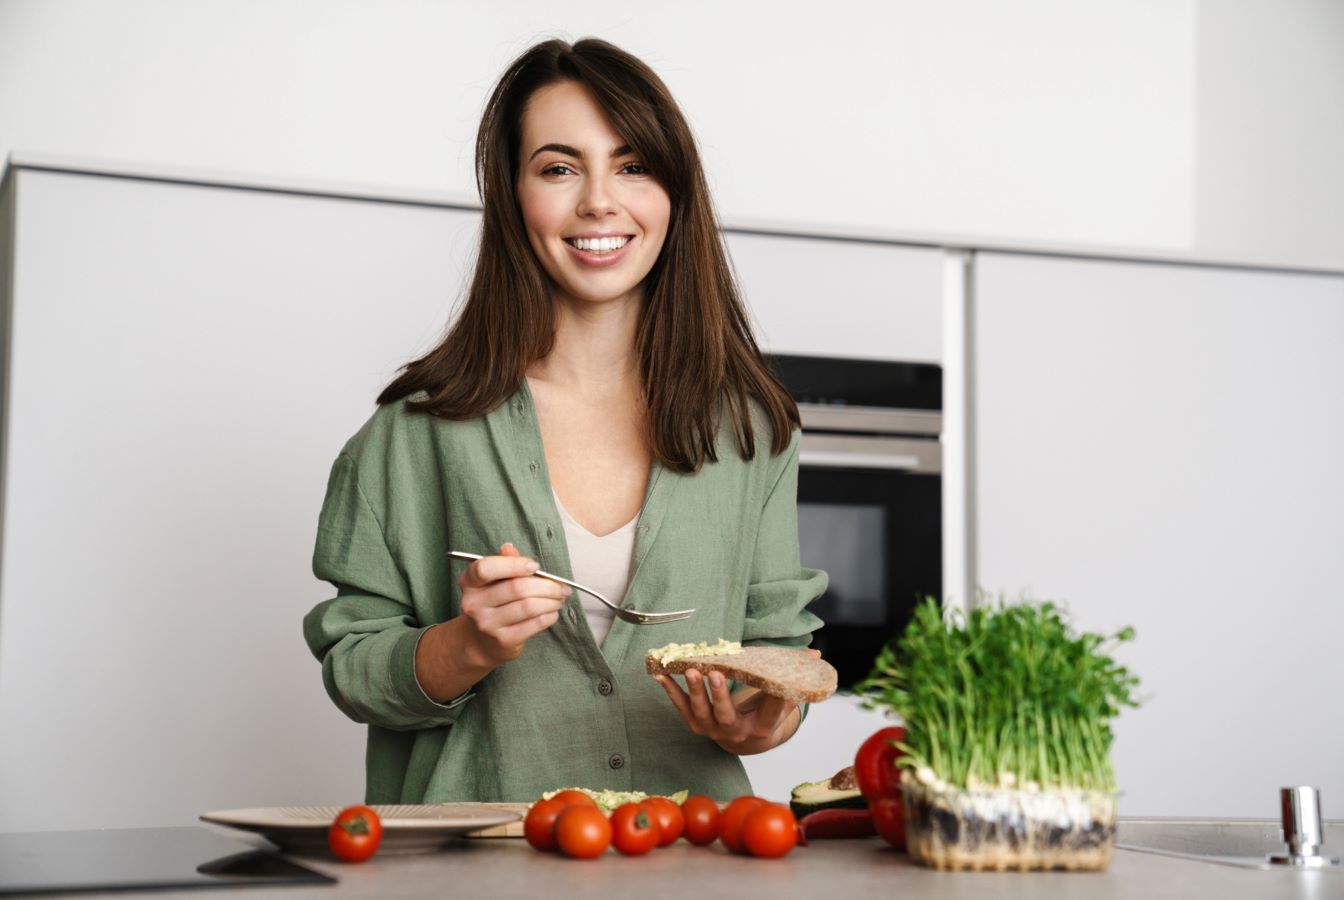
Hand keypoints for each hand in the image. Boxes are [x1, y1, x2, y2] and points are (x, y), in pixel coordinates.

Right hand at [457, 543, 570, 666]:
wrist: (482, 641)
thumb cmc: (493, 604)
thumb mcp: (493, 581)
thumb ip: (503, 563)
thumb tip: (509, 548)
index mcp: (469, 582)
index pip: (486, 568)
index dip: (514, 565)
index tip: (535, 566)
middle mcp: (474, 603)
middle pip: (516, 588)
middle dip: (547, 586)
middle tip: (561, 587)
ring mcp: (487, 624)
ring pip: (528, 606)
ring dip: (551, 601)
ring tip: (559, 599)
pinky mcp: (503, 640)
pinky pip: (534, 624)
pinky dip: (549, 616)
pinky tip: (552, 612)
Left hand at [654, 649, 821, 755]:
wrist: (744, 738)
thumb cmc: (763, 710)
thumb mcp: (781, 698)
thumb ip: (794, 676)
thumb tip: (816, 656)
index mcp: (762, 727)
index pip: (770, 713)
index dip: (775, 700)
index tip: (777, 684)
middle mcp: (736, 732)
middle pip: (726, 715)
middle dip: (720, 695)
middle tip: (715, 674)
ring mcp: (713, 730)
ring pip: (701, 713)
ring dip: (694, 691)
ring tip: (690, 669)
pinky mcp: (696, 724)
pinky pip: (682, 707)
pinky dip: (671, 691)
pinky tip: (662, 674)